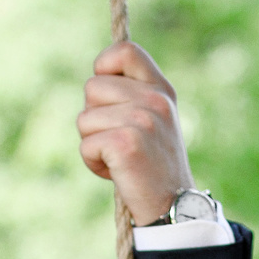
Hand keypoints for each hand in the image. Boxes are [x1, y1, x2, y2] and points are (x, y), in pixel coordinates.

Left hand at [77, 42, 194, 224]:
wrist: (173, 208)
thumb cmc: (154, 166)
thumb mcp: (153, 121)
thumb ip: (131, 95)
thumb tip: (95, 77)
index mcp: (161, 89)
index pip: (124, 50)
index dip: (104, 68)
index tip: (109, 97)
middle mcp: (155, 100)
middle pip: (92, 87)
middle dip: (94, 117)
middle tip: (118, 140)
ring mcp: (142, 121)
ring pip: (84, 118)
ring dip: (92, 143)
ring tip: (118, 158)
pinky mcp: (126, 144)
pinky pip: (86, 144)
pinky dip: (93, 163)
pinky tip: (115, 173)